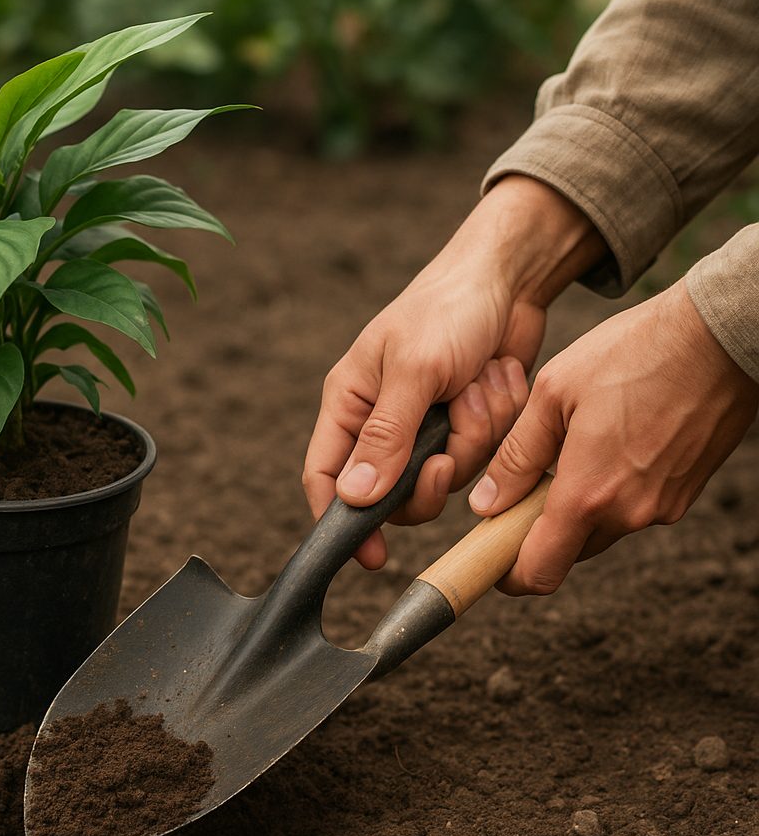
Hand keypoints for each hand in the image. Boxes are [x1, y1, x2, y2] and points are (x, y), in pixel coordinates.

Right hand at [302, 176, 603, 568]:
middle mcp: (383, 423)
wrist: (509, 279)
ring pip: (448, 477)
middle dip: (430, 478)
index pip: (325, 478)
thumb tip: (354, 498)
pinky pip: (485, 454)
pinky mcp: (468, 425)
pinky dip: (498, 419)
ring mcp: (427, 428)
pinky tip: (497, 377)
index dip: (340, 522)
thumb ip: (385, 437)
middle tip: (448, 453)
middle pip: (395, 495)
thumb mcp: (414, 371)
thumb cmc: (447, 309)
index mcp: (350, 405)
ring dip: (474, 434)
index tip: (372, 556)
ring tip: (479, 383)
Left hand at [470, 280, 758, 593]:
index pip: (539, 572)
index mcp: (588, 495)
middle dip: (540, 530)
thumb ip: (516, 456)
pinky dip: (611, 491)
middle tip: (528, 484)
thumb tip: (487, 504)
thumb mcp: (553, 393)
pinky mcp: (684, 494)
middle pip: (567, 551)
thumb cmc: (633, 352)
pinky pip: (632, 508)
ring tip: (574, 449)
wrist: (720, 334)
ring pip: (601, 529)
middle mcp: (629, 514)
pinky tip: (610, 443)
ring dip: (578, 506)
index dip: (509, 575)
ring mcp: (662, 507)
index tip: (492, 556)